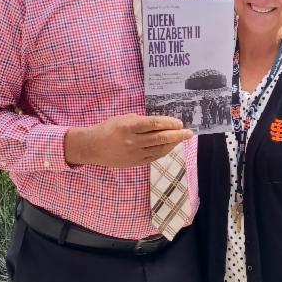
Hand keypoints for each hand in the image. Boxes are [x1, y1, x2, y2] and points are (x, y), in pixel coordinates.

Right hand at [63, 114, 191, 167]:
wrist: (93, 147)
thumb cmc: (108, 128)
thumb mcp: (122, 118)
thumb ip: (140, 120)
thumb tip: (159, 123)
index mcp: (129, 127)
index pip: (154, 124)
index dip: (169, 123)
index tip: (179, 122)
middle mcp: (133, 141)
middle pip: (160, 138)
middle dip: (177, 135)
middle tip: (189, 132)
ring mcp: (135, 153)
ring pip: (159, 149)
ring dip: (173, 144)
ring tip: (182, 139)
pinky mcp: (135, 162)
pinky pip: (154, 157)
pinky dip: (164, 151)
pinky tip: (170, 146)